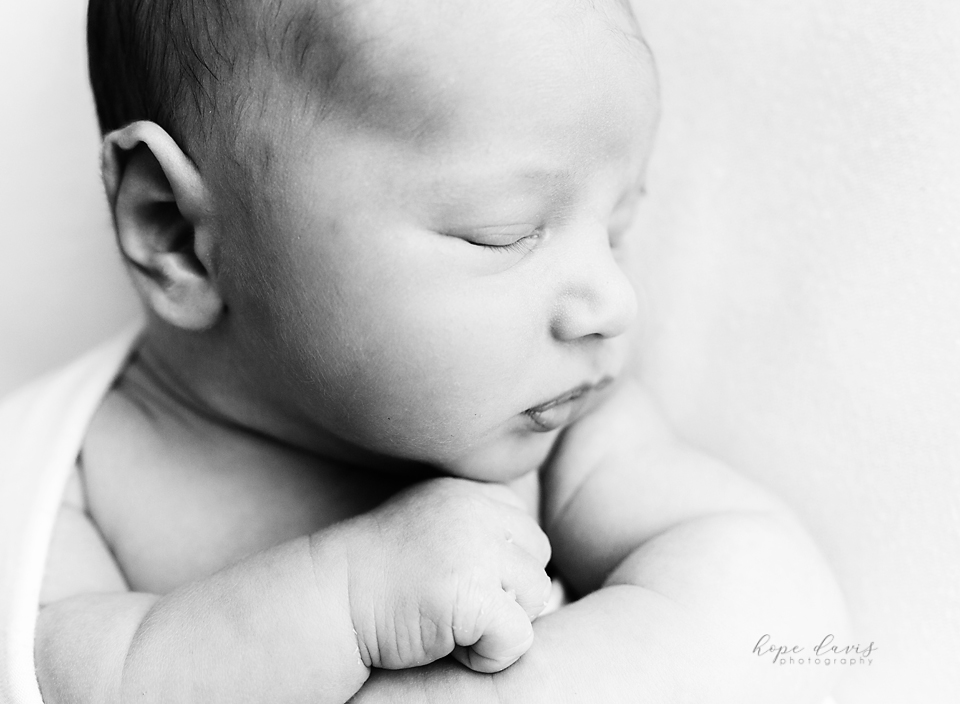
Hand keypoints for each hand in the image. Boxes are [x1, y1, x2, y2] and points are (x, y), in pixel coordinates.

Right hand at [338, 477, 551, 673]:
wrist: (328, 602)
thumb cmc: (378, 575)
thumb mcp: (431, 526)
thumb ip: (476, 526)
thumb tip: (532, 565)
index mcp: (466, 491)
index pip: (524, 528)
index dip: (503, 565)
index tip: (460, 580)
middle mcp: (475, 510)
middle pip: (537, 558)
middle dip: (510, 591)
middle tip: (458, 605)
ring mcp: (475, 549)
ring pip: (536, 596)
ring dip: (501, 622)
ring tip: (450, 621)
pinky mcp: (473, 594)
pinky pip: (519, 637)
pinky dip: (489, 655)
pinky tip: (448, 645)